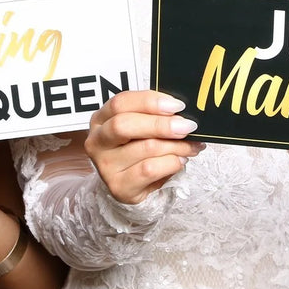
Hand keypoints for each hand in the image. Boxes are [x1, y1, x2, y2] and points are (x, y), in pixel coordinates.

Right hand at [85, 91, 203, 204]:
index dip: (150, 101)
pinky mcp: (119, 186)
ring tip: (191, 146)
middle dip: (161, 124)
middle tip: (187, 126)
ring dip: (176, 145)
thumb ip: (155, 115)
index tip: (177, 105)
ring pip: (145, 148)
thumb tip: (181, 111)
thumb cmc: (139, 148)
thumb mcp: (142, 127)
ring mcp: (105, 166)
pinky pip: (150, 170)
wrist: (133, 185)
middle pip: (124, 125)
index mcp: (102, 118)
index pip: (121, 103)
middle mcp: (97, 141)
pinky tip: (180, 160)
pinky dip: (171, 163)